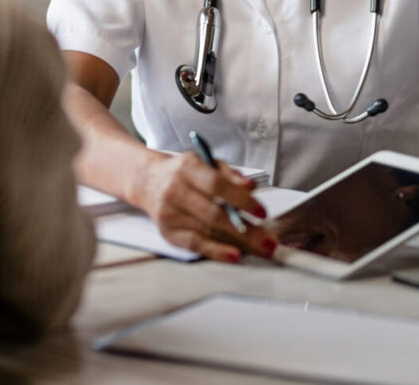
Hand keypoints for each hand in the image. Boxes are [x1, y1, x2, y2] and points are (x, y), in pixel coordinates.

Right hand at [133, 151, 276, 262]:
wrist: (147, 180)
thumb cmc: (183, 172)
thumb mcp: (204, 163)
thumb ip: (229, 174)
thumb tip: (251, 188)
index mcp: (186, 168)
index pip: (216, 185)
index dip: (241, 199)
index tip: (262, 212)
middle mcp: (175, 190)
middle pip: (214, 213)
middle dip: (247, 229)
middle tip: (270, 240)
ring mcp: (169, 212)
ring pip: (208, 230)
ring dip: (239, 242)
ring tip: (261, 249)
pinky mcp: (167, 231)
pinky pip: (195, 244)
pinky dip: (216, 251)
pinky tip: (234, 255)